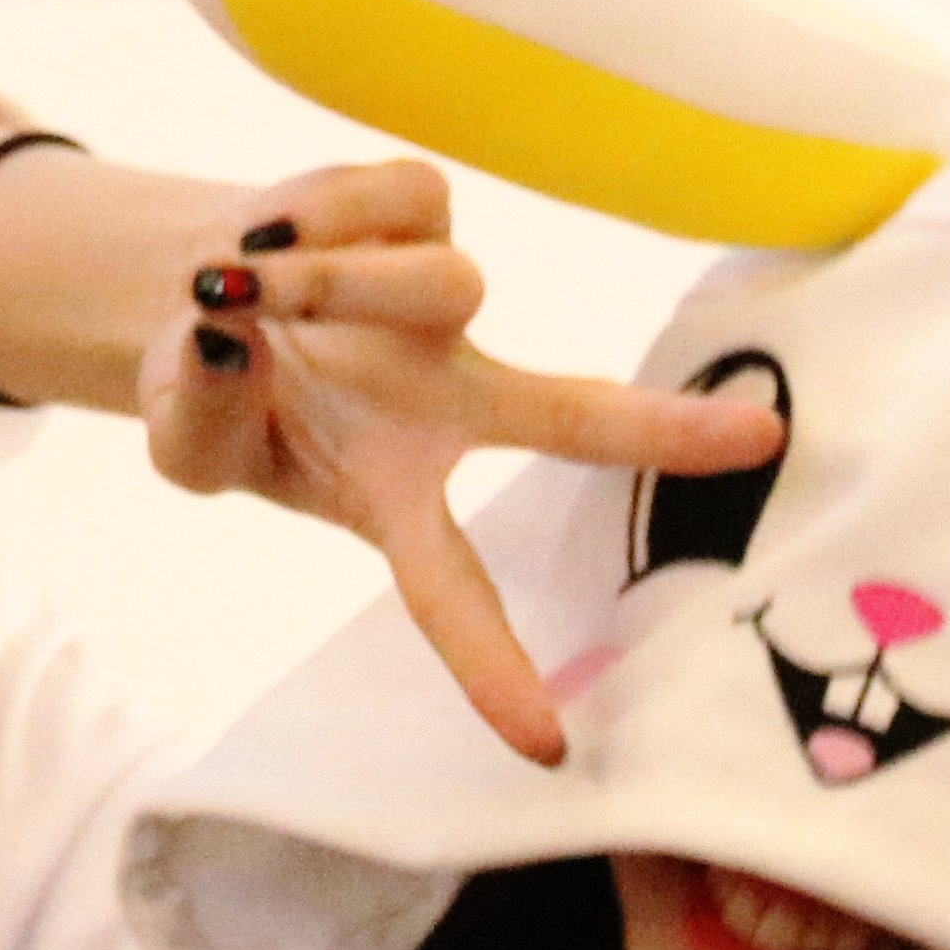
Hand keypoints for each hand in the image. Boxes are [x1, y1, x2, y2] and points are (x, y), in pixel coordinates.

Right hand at [142, 153, 780, 766]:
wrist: (202, 283)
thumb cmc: (222, 396)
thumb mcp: (190, 441)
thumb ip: (196, 415)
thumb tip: (227, 337)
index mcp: (399, 492)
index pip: (455, 597)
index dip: (493, 670)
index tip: (548, 747)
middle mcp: (449, 399)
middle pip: (572, 418)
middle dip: (662, 430)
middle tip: (759, 441)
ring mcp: (447, 301)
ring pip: (445, 287)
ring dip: (335, 286)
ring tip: (243, 289)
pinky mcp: (424, 210)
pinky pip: (400, 202)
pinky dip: (321, 213)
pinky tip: (270, 235)